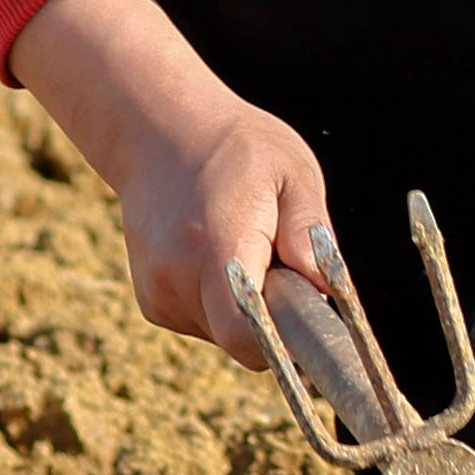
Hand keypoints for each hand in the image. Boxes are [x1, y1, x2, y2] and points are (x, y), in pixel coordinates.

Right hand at [5, 0, 340, 372]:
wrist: (159, 131)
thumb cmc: (236, 147)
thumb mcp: (291, 171)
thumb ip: (309, 230)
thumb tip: (324, 285)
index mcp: (216, 243)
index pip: (244, 333)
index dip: (281, 343)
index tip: (308, 323)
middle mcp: (176, 274)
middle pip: (240, 339)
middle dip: (272, 319)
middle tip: (281, 266)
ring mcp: (157, 290)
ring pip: (222, 334)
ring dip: (246, 310)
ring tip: (246, 251)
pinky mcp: (151, 299)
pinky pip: (201, 323)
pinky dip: (221, 304)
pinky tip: (220, 258)